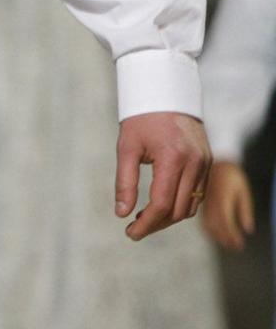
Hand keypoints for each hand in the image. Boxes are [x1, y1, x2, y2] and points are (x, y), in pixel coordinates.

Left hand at [115, 112, 211, 241]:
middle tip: (133, 229)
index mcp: (173, 159)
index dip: (145, 225)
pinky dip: (180, 205)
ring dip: (169, 218)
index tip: (129, 234)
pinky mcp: (208, 162)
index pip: (161, 204)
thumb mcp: (127, 149)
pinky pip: (197, 194)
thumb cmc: (142, 120)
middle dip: (155, 225)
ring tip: (144, 218)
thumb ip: (124, 182)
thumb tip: (121, 214)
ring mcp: (205, 163)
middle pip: (178, 210)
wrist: (168, 95)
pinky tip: (160, 205)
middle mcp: (195, 163)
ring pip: (191, 206)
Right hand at [201, 160, 256, 252]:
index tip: (240, 244)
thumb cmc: (231, 177)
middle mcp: (211, 205)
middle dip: (226, 239)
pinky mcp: (201, 207)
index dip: (232, 235)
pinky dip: (211, 232)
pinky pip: (204, 223)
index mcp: (222, 200)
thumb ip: (245, 210)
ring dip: (219, 237)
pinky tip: (217, 236)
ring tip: (229, 244)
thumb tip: (249, 229)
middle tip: (236, 248)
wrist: (213, 164)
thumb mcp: (242, 191)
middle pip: (217, 227)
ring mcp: (204, 206)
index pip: (226, 222)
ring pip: (209, 226)